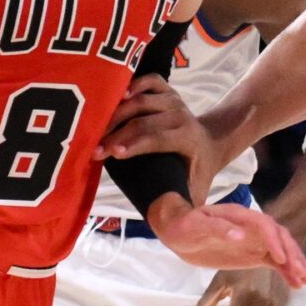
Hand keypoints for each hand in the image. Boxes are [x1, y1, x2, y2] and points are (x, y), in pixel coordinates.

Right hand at [101, 76, 236, 194]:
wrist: (211, 143)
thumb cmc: (197, 171)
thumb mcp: (195, 190)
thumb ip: (182, 207)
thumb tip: (166, 225)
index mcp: (187, 138)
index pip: (159, 138)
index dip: (135, 144)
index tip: (112, 154)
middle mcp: (180, 115)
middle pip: (143, 119)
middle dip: (116, 133)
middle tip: (94, 149)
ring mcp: (173, 99)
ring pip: (141, 99)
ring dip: (116, 112)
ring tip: (94, 127)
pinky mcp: (166, 89)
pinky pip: (147, 81)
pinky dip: (131, 84)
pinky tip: (113, 95)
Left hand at [152, 196, 305, 285]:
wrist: (179, 231)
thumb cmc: (186, 226)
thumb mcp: (197, 226)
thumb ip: (218, 229)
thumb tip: (240, 236)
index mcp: (241, 217)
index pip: (264, 226)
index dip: (274, 241)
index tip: (280, 259)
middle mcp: (253, 227)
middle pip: (280, 238)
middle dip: (292, 255)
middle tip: (301, 272)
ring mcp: (255, 241)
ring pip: (282, 251)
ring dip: (295, 265)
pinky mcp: (254, 254)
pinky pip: (275, 263)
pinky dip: (287, 273)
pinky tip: (297, 284)